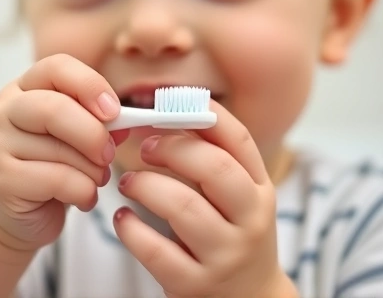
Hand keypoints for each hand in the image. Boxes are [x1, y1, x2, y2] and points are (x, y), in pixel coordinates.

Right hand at [0, 54, 128, 250]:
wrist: (20, 213)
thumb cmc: (53, 167)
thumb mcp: (78, 137)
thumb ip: (100, 123)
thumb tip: (125, 122)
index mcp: (26, 88)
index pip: (57, 67)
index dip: (91, 85)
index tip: (114, 112)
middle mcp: (6, 110)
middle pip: (56, 108)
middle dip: (94, 134)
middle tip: (108, 154)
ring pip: (61, 150)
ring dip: (93, 171)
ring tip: (93, 180)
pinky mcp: (2, 180)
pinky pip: (59, 180)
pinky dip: (83, 192)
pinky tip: (82, 198)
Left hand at [113, 101, 296, 297]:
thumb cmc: (232, 235)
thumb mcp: (237, 198)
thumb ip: (211, 160)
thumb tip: (166, 116)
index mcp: (259, 189)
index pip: (238, 140)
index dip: (202, 113)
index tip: (167, 102)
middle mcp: (250, 219)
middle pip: (213, 168)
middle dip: (171, 148)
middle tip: (143, 147)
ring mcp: (226, 254)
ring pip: (183, 207)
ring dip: (145, 185)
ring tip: (127, 182)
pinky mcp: (196, 285)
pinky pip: (157, 251)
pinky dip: (131, 230)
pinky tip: (122, 218)